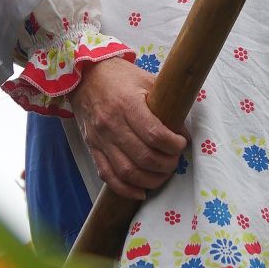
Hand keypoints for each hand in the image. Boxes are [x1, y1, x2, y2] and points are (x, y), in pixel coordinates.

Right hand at [71, 57, 185, 198]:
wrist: (85, 76)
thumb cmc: (120, 77)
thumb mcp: (147, 81)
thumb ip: (167, 104)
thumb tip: (183, 131)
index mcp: (127, 104)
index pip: (154, 134)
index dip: (173, 145)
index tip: (181, 143)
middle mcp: (111, 124)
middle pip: (143, 157)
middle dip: (166, 165)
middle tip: (175, 161)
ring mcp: (100, 139)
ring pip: (127, 172)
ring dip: (150, 180)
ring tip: (163, 174)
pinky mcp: (92, 148)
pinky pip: (108, 176)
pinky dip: (126, 189)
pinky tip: (141, 191)